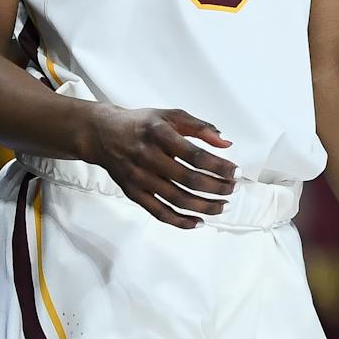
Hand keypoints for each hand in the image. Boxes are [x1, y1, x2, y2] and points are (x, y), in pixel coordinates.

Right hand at [88, 106, 235, 228]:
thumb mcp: (170, 116)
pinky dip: (180, 221)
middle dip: (216, 188)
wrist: (103, 134)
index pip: (195, 155)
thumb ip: (200, 128)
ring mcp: (139, 178)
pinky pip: (159, 213)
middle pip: (188, 180)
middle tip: (233, 189)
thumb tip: (226, 143)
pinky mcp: (133, 193)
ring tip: (222, 206)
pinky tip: (199, 222)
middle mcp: (148, 157)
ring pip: (177, 199)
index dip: (218, 166)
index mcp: (159, 134)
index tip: (235, 172)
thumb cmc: (142, 124)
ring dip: (204, 206)